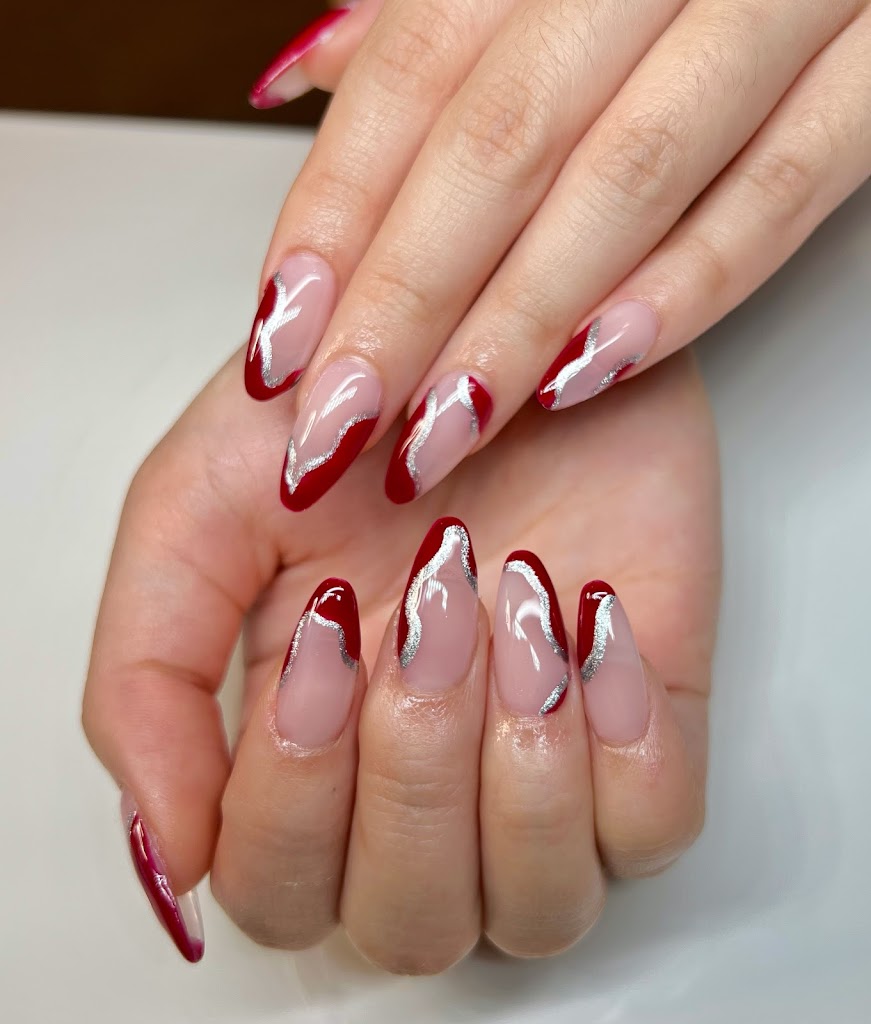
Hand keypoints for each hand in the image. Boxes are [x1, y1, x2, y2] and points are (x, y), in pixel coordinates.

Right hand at [82, 346, 719, 967]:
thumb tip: (173, 847)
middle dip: (412, 771)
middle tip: (430, 601)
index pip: (282, 887)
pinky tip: (596, 621)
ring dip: (517, 768)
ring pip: (534, 910)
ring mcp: (543, 762)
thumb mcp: (201, 502)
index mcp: (309, 744)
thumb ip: (146, 673)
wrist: (508, 316)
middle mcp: (425, 780)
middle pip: (407, 921)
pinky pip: (651, 830)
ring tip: (518, 601)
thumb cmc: (360, 399)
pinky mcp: (649, 724)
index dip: (295, 797)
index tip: (328, 622)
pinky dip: (624, 745)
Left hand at [242, 0, 870, 509]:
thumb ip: (423, 15)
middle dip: (406, 299)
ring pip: (627, 178)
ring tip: (437, 433)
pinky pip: (779, 194)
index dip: (336, 214)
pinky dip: (685, 291)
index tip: (281, 336)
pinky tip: (589, 377)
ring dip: (519, 323)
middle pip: (500, 141)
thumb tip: (303, 82)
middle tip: (337, 422)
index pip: (411, 73)